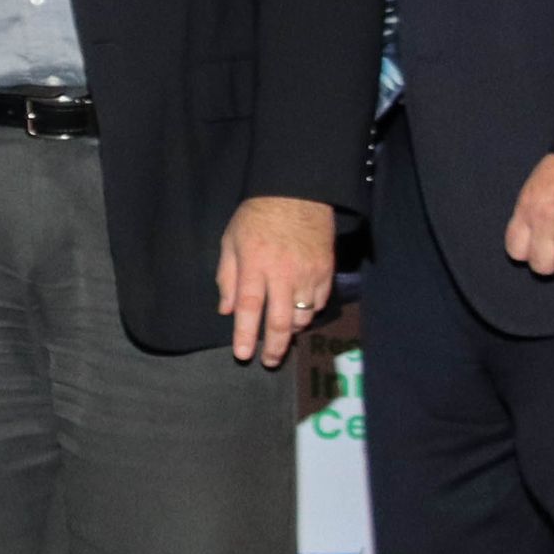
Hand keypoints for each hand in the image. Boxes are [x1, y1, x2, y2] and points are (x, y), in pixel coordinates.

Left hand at [216, 195, 337, 366]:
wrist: (298, 192)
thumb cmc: (257, 216)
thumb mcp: (231, 241)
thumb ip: (227, 277)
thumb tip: (227, 310)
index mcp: (255, 265)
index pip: (250, 308)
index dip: (246, 334)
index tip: (244, 354)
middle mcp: (283, 273)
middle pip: (281, 321)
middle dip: (275, 346)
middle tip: (269, 361)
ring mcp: (308, 273)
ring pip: (303, 315)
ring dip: (292, 330)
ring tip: (283, 334)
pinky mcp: (326, 270)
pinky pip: (320, 302)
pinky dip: (309, 313)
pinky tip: (300, 313)